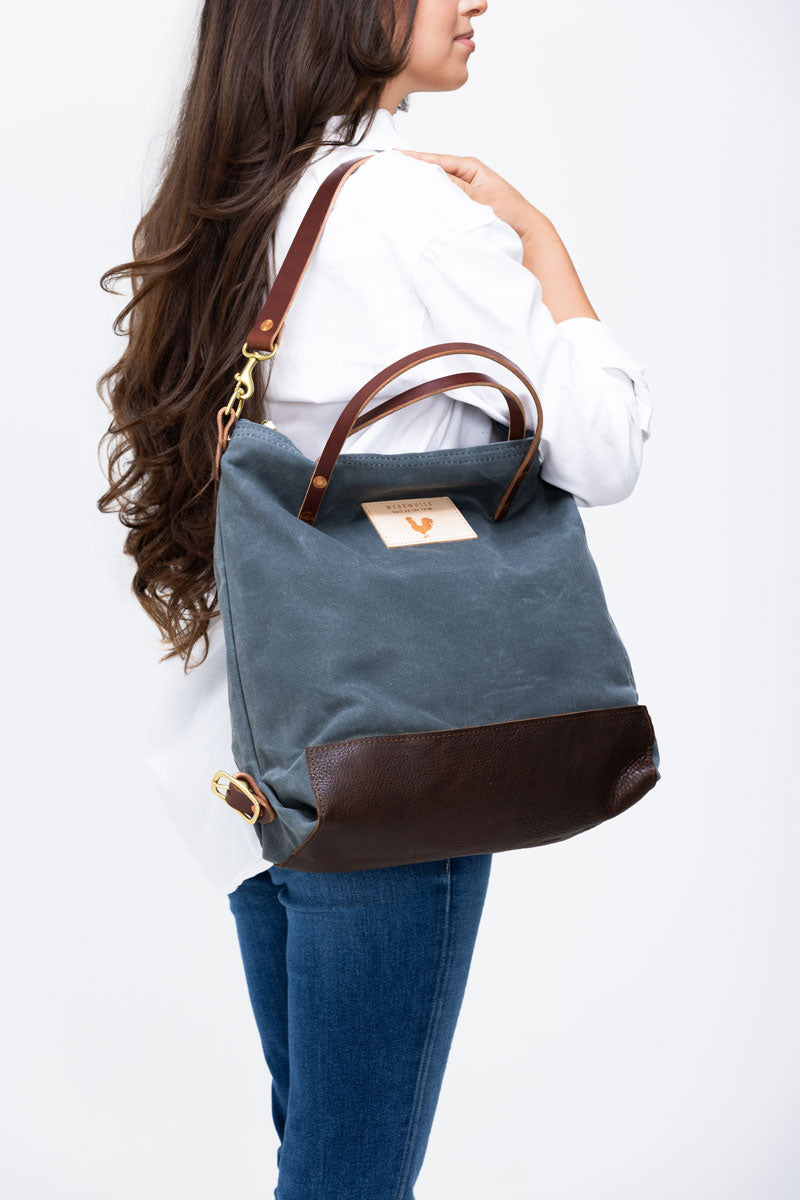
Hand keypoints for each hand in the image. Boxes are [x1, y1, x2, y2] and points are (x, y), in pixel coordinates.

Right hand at [393, 148, 555, 245]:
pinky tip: (412, 210)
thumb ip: (452, 189)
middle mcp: (462, 178)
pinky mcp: (458, 212)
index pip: (433, 160)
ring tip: (393, 192)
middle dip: (409, 175)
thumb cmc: (509, 214)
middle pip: (429, 173)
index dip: (411, 160)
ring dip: (416, 193)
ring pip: (432, 191)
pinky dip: (426, 206)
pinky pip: (438, 206)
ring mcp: (459, 195)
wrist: (525, 237)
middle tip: (384, 175)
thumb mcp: (477, 197)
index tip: (390, 160)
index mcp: (469, 167)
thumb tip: (425, 177)